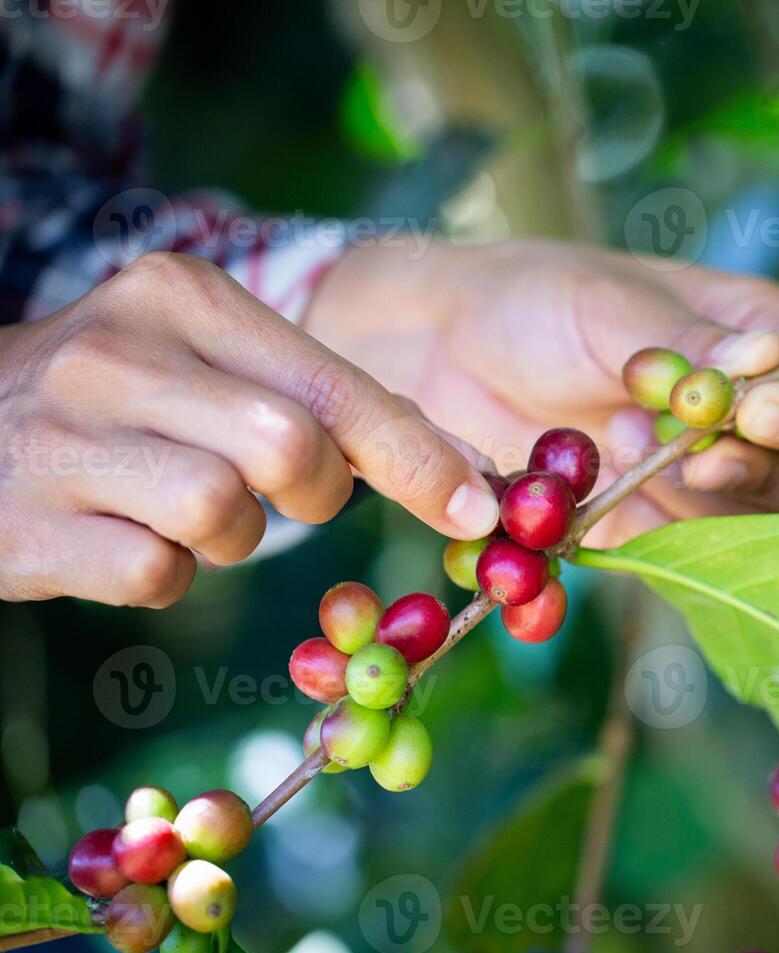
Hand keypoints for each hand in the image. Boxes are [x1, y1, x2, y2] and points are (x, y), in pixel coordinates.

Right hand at [0, 253, 500, 606]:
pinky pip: (156, 575)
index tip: (479, 504)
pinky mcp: (30, 525)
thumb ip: (321, 401)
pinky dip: (162, 574)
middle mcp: (119, 350)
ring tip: (177, 507)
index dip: (417, 454)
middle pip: (291, 447)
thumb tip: (462, 468)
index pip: (333, 382)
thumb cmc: (110, 403)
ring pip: (225, 514)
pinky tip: (119, 534)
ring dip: (229, 537)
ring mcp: (65, 436)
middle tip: (285, 494)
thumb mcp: (204, 364)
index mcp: (183, 295)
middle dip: (316, 492)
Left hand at [303, 240, 778, 547]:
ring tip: (620, 450)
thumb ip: (687, 343)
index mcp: (765, 338)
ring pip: (761, 537)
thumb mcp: (609, 306)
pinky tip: (596, 510)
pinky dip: (653, 557)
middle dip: (764, 482)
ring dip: (701, 515)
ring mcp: (709, 482)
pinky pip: (684, 564)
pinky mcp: (657, 530)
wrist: (439, 353)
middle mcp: (753, 419)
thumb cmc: (533, 301)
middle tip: (695, 466)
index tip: (750, 418)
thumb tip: (771, 356)